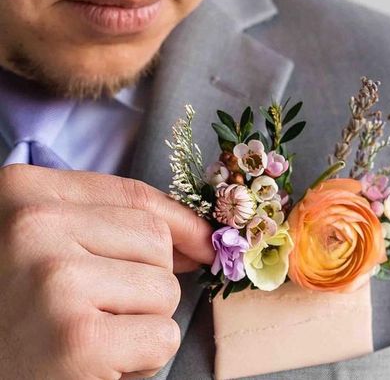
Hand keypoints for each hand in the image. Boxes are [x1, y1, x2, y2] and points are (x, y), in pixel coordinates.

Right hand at [0, 164, 213, 378]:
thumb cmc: (20, 308)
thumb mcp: (50, 244)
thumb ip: (116, 225)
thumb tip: (201, 239)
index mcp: (27, 193)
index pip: (135, 196)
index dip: (180, 221)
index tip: (203, 243)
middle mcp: (35, 227)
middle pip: (156, 240)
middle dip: (147, 280)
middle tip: (98, 308)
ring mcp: (58, 281)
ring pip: (164, 288)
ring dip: (143, 322)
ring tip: (93, 336)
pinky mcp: (80, 341)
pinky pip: (161, 336)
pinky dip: (142, 360)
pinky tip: (97, 365)